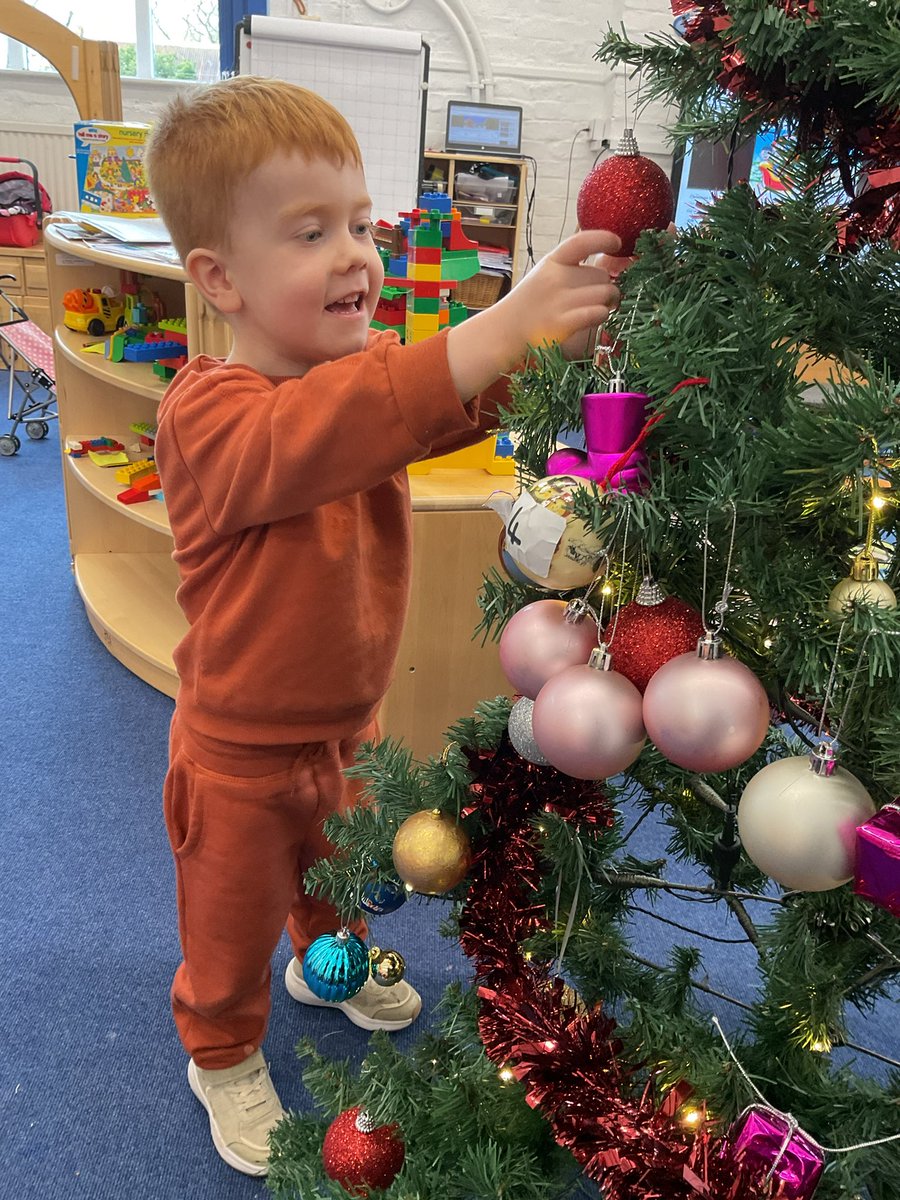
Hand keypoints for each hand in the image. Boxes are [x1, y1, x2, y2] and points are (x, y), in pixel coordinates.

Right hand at [446, 229, 621, 398]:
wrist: (506, 332)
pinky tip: (595, 317)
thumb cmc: (531, 304)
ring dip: (608, 302)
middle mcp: (555, 278)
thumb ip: (571, 269)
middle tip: (596, 296)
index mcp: (551, 262)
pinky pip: (599, 312)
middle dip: (605, 285)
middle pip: (601, 275)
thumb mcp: (546, 276)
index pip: (581, 242)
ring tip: (597, 308)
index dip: (603, 239)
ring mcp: (559, 301)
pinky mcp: (563, 323)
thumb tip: (608, 267)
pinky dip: (602, 314)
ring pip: (605, 293)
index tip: (616, 242)